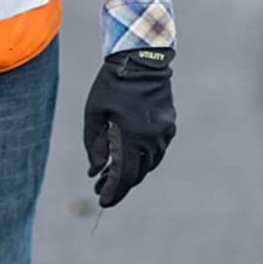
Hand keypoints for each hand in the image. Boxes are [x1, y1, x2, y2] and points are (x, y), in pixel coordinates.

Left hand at [83, 47, 175, 207]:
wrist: (141, 61)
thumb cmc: (112, 85)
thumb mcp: (95, 113)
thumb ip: (93, 144)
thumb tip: (95, 170)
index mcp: (132, 138)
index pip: (124, 177)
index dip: (112, 192)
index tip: (102, 202)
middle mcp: (152, 141)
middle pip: (137, 174)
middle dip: (119, 184)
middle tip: (102, 187)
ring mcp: (164, 134)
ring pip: (148, 164)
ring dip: (132, 171)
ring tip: (112, 172)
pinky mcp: (169, 126)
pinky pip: (156, 150)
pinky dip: (143, 157)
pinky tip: (129, 155)